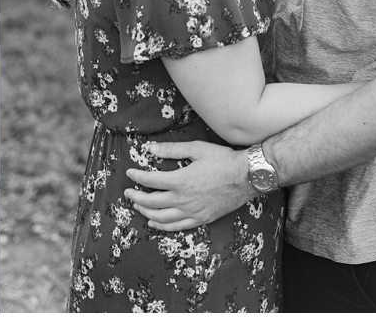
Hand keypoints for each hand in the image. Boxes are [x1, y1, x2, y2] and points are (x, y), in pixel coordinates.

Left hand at [124, 140, 254, 230]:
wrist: (247, 177)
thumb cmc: (223, 160)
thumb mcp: (196, 149)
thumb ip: (172, 149)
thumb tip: (151, 148)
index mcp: (180, 181)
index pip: (150, 181)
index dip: (137, 177)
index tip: (129, 173)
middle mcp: (184, 199)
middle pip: (151, 202)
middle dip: (136, 197)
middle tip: (127, 192)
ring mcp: (193, 212)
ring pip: (162, 217)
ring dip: (146, 213)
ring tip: (137, 207)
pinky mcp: (202, 219)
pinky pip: (178, 226)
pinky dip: (163, 226)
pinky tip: (154, 223)